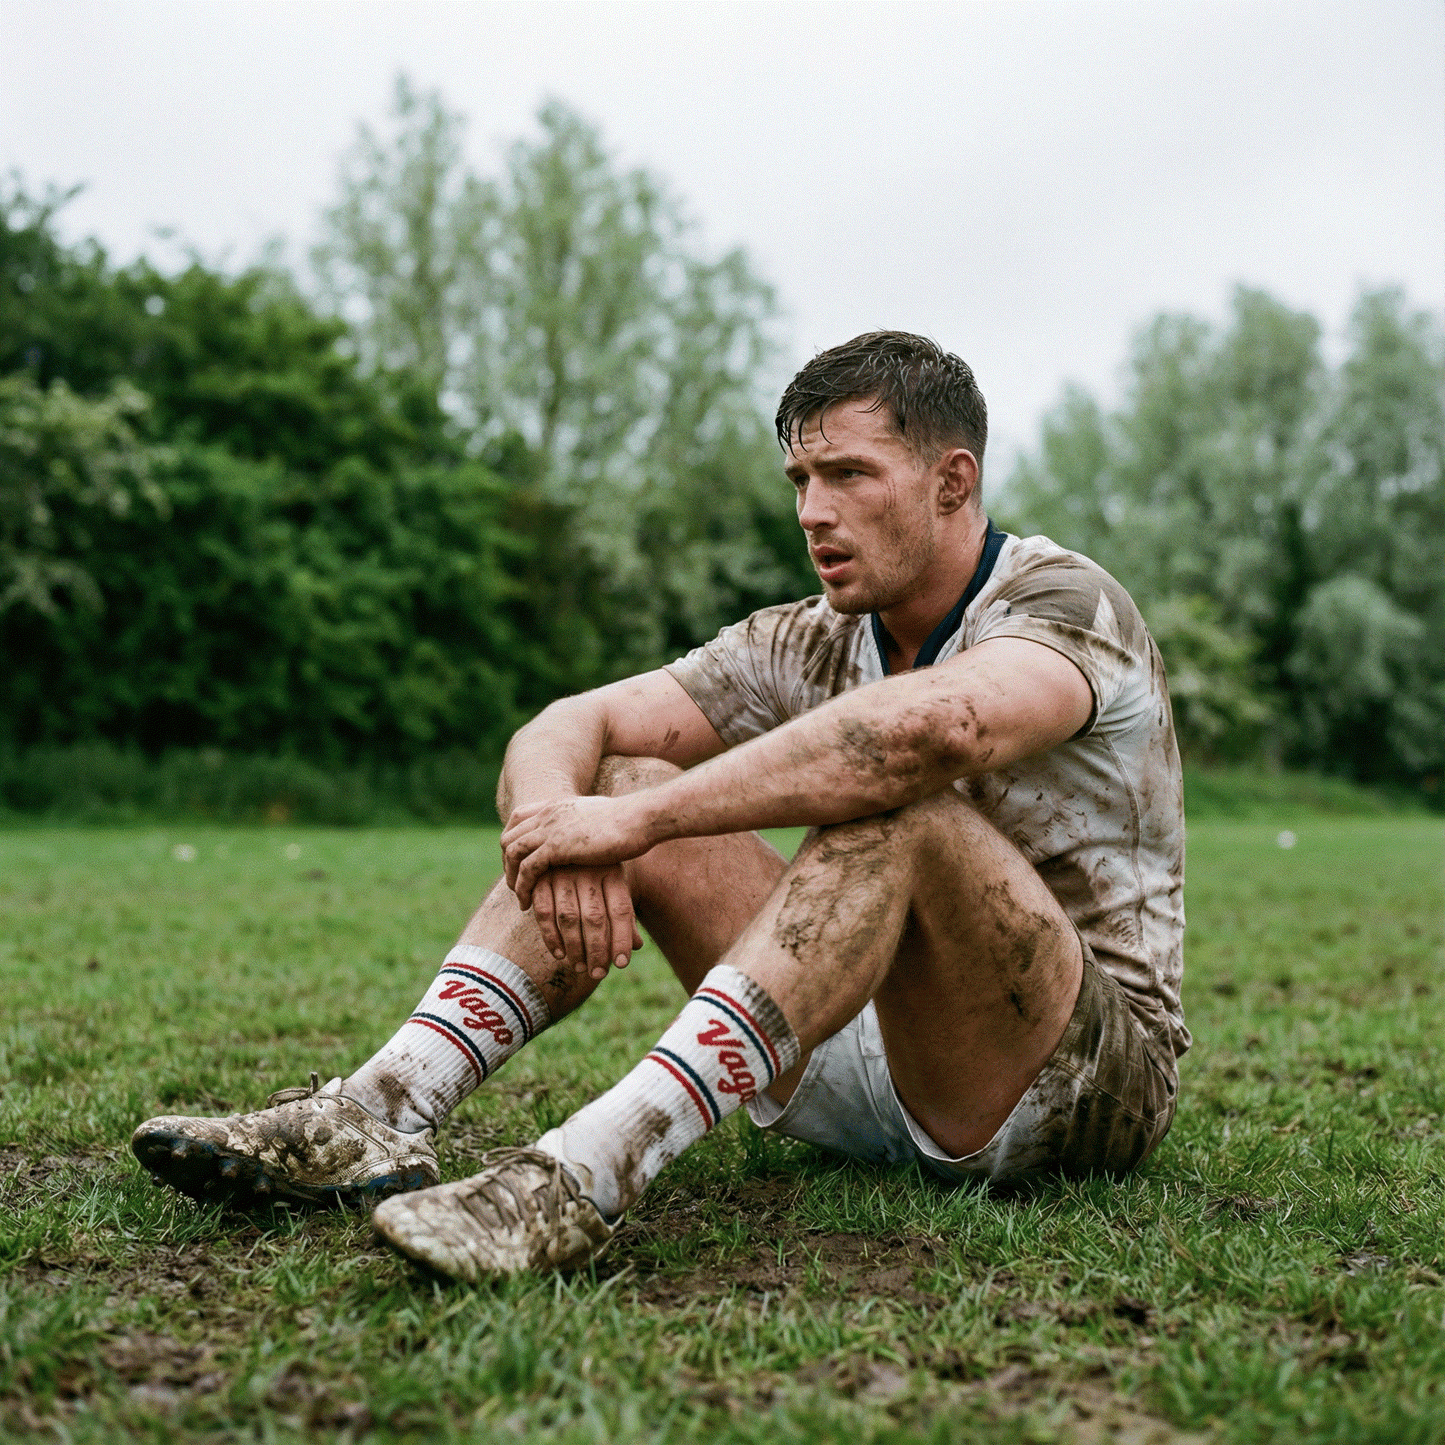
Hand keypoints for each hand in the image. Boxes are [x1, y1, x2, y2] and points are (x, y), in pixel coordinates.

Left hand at [502, 794, 652, 907]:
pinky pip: (527, 869)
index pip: (518, 818)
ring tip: (520, 897)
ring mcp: (550, 828)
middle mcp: (549, 814)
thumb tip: (590, 831)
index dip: (513, 840)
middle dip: (507, 862)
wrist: (639, 818)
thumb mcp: (598, 818)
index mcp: (557, 805)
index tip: (517, 861)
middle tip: (516, 884)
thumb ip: (585, 823)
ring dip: (512, 877)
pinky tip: (527, 903)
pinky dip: (523, 887)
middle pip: (509, 837)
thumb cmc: (630, 821)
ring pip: (513, 853)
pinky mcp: (557, 847)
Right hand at [529, 865, 644, 979]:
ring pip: (568, 918)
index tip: (621, 964)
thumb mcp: (614, 888)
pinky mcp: (540, 879)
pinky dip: (551, 937)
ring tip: (581, 967)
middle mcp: (588, 871)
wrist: (564, 846)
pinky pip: (544, 913)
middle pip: (594, 917)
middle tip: (598, 973)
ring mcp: (562, 874)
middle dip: (597, 950)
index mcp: (613, 871)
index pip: (621, 910)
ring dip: (574, 948)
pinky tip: (560, 954)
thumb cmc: (596, 876)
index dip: (622, 939)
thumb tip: (636, 946)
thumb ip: (623, 916)